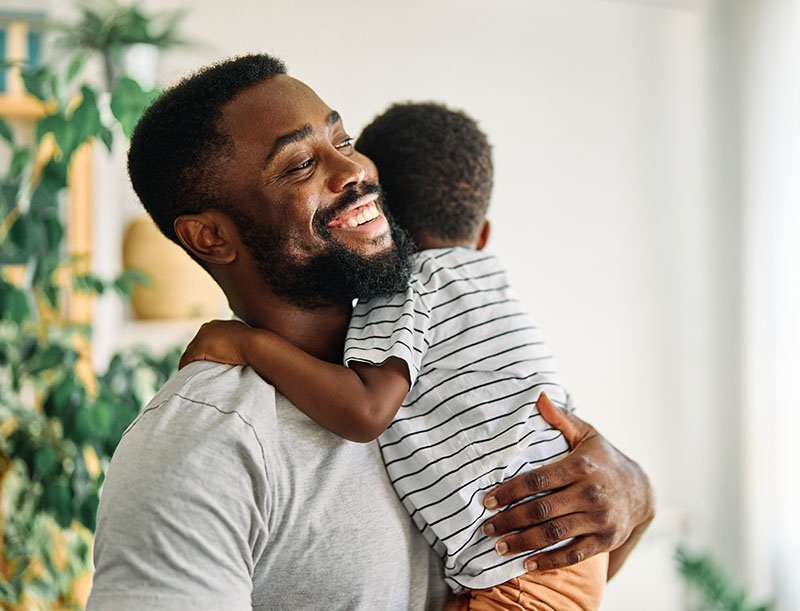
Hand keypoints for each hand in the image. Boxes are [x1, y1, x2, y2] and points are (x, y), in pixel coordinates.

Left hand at [178, 320, 251, 368]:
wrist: (254, 344)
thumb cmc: (254, 344)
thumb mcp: (244, 340)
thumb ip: (237, 343)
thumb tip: (240, 352)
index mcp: (218, 325)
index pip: (206, 338)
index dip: (205, 350)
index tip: (205, 361)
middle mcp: (208, 327)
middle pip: (196, 343)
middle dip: (195, 355)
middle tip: (195, 369)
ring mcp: (203, 336)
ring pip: (190, 351)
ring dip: (189, 362)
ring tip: (190, 373)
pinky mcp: (200, 346)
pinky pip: (187, 358)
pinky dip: (184, 366)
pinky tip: (185, 374)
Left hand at [481, 393, 654, 574]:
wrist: (642, 490)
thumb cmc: (602, 459)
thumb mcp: (586, 434)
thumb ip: (560, 419)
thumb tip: (538, 396)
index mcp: (580, 466)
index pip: (537, 480)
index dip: (510, 491)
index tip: (487, 499)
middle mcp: (590, 493)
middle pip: (541, 510)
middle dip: (510, 520)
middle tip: (486, 527)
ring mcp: (599, 519)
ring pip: (554, 534)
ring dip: (523, 542)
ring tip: (499, 546)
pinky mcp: (604, 539)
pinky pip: (573, 554)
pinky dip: (549, 561)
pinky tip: (527, 564)